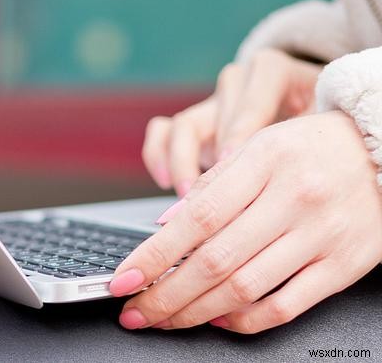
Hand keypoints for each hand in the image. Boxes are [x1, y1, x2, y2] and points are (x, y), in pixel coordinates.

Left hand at [111, 111, 381, 333]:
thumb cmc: (314, 147)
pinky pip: (286, 306)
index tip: (123, 278)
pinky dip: (245, 320)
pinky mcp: (343, 266)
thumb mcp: (261, 145)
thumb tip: (165, 225)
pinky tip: (218, 320)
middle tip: (135, 311)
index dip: (153, 255)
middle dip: (165, 294)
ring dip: (195, 312)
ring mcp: (321, 236)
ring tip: (165, 319)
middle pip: (215, 260)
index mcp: (265, 162)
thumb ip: (214, 183)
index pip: (196, 218)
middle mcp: (294, 199)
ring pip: (245, 288)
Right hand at [143, 49, 321, 195]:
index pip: (253, 95)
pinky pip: (161, 130)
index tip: (233, 162)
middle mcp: (237, 83)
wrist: (312, 119)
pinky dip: (158, 155)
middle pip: (215, 112)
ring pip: (182, 122)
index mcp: (273, 71)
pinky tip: (166, 181)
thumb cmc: (325, 127)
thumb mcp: (326, 124)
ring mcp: (210, 103)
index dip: (240, 130)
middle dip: (214, 152)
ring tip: (188, 194)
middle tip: (219, 188)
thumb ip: (310, 138)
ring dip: (181, 160)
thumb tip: (295, 171)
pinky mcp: (192, 122)